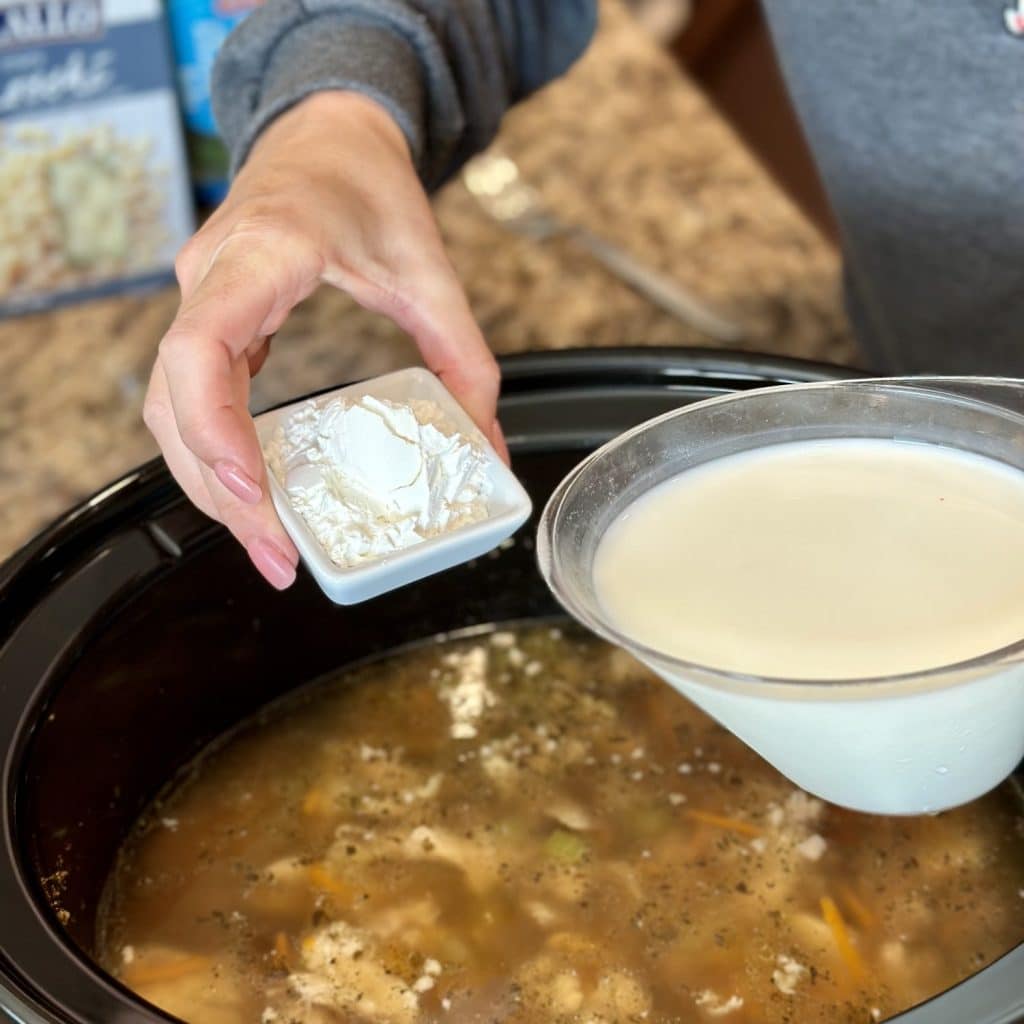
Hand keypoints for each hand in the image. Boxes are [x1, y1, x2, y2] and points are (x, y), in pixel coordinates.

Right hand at [143, 91, 504, 589]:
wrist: (326, 132)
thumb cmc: (368, 182)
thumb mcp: (431, 268)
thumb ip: (464, 357)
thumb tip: (486, 449)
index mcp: (264, 250)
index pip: (202, 346)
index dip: (213, 428)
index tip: (252, 492)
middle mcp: (212, 275)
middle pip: (175, 399)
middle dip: (218, 489)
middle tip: (279, 554)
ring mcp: (200, 295)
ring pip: (170, 405)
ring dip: (209, 482)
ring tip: (269, 546)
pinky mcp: (209, 316)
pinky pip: (190, 394)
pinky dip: (214, 451)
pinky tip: (256, 496)